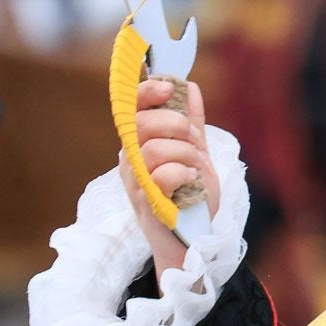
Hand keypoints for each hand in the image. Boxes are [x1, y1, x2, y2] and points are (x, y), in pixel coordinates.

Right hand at [119, 78, 220, 281]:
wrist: (194, 238)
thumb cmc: (191, 195)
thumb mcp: (195, 152)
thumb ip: (192, 122)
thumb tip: (190, 87)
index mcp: (139, 143)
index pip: (131, 108)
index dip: (146, 92)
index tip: (167, 87)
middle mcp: (130, 160)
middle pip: (141, 123)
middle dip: (176, 124)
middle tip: (193, 139)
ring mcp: (135, 182)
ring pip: (154, 148)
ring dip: (185, 153)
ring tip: (194, 167)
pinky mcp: (146, 203)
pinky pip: (162, 174)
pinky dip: (183, 173)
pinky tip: (191, 181)